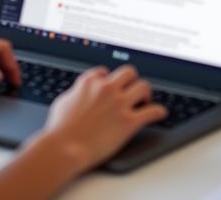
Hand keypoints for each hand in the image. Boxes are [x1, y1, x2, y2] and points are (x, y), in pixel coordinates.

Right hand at [40, 65, 166, 174]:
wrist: (64, 149)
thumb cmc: (59, 129)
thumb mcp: (63, 101)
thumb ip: (75, 92)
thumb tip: (79, 93)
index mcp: (90, 82)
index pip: (105, 72)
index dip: (109, 80)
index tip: (112, 87)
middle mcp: (107, 88)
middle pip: (129, 72)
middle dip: (131, 80)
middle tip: (132, 91)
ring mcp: (119, 104)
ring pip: (143, 86)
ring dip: (145, 93)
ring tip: (145, 101)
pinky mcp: (128, 121)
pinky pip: (152, 111)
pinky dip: (158, 112)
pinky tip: (160, 113)